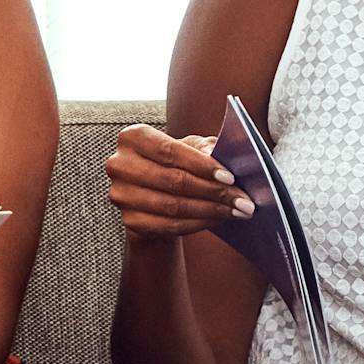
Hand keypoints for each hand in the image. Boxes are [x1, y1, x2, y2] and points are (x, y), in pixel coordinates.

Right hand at [105, 124, 254, 242]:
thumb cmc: (176, 162)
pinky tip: (218, 219)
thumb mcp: (190, 147)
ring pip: (173, 206)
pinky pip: (169, 225)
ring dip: (210, 211)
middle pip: (173, 181)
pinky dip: (198, 224)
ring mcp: (121, 195)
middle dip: (213, 192)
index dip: (202, 165)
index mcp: (133, 137)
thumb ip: (204, 147)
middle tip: (243, 201)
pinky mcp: (129, 221)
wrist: (154, 193)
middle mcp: (119, 164)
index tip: (231, 177)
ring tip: (237, 212)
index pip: (170, 151)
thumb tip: (218, 155)